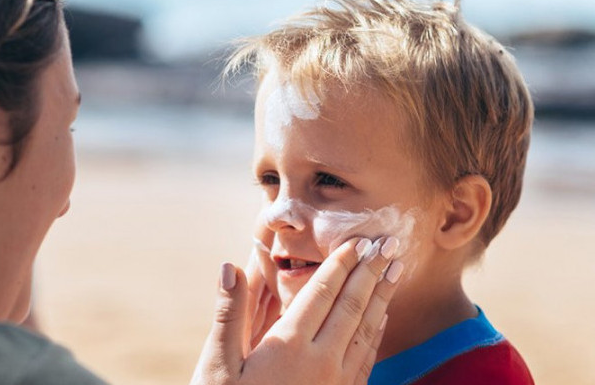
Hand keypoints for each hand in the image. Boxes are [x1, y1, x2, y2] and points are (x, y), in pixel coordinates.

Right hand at [191, 238, 400, 384]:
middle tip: (388, 244)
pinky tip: (381, 318)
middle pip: (352, 306)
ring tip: (395, 271)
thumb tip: (230, 267)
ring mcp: (335, 382)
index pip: (322, 294)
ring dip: (382, 297)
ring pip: (366, 330)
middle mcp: (320, 361)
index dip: (341, 264)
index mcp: (288, 346)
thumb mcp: (217, 365)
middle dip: (370, 272)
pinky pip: (366, 358)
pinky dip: (377, 332)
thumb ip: (229, 314)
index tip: (358, 240)